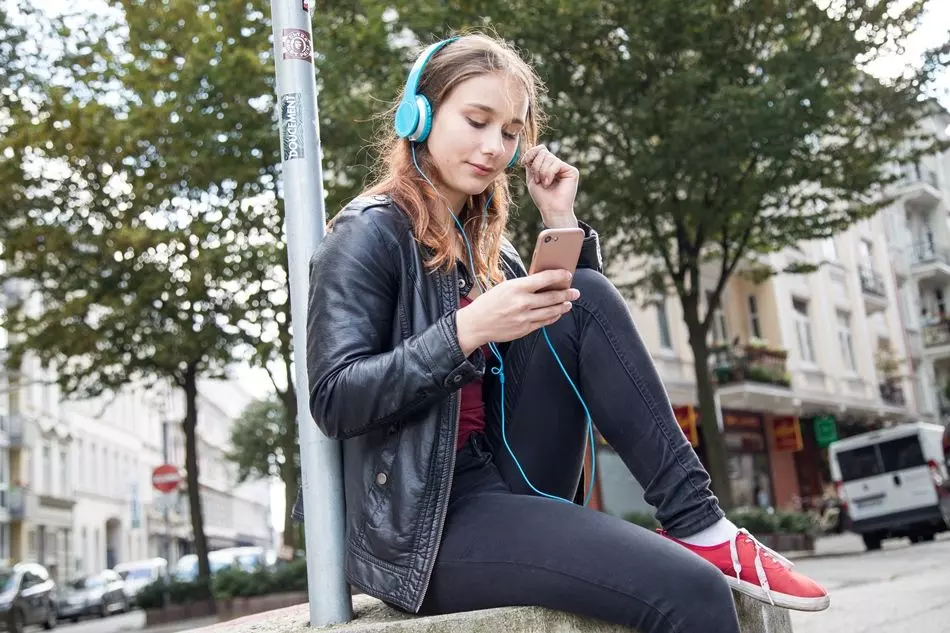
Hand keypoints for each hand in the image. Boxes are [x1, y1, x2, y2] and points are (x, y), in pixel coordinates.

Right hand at [455, 270, 579, 354]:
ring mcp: (524, 317)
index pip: (544, 279)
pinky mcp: (524, 329)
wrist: (476, 324)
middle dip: (567, 294)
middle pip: (551, 297)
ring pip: (551, 311)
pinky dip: (553, 317)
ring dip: (563, 306)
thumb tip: (544, 283)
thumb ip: (524, 285)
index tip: (568, 274)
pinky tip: (557, 313)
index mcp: (516, 287)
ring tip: (569, 303)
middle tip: (576, 292)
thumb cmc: (489, 302)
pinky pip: (544, 322)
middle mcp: (522, 302)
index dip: (559, 276)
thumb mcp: (504, 287)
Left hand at [524, 145, 578, 227]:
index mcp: (547, 166)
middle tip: (537, 180)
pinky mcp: (572, 171)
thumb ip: (531, 163)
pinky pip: (556, 163)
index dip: (531, 153)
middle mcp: (557, 165)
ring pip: (549, 157)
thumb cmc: (542, 197)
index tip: (524, 162)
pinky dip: (549, 173)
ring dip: (542, 172)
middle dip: (536, 166)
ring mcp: (565, 167)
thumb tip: (530, 146)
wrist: (551, 210)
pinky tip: (549, 183)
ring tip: (544, 184)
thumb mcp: (532, 178)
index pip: (540, 150)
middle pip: (543, 152)